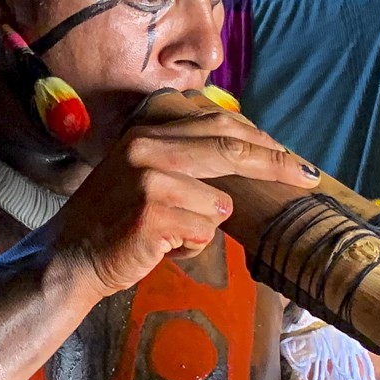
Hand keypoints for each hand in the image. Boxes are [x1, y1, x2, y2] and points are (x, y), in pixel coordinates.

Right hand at [48, 109, 316, 296]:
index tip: (291, 156)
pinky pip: (204, 232)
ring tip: (170, 233)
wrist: (71, 255)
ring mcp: (148, 178)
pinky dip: (191, 246)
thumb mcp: (146, 168)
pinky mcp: (153, 213)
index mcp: (147, 126)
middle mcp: (146, 144)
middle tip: (308, 178)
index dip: (262, 140)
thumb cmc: (116, 217)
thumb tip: (253, 146)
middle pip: (230, 149)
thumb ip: (187, 152)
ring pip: (220, 202)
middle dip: (276, 164)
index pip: (219, 123)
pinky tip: (160, 246)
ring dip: (206, 225)